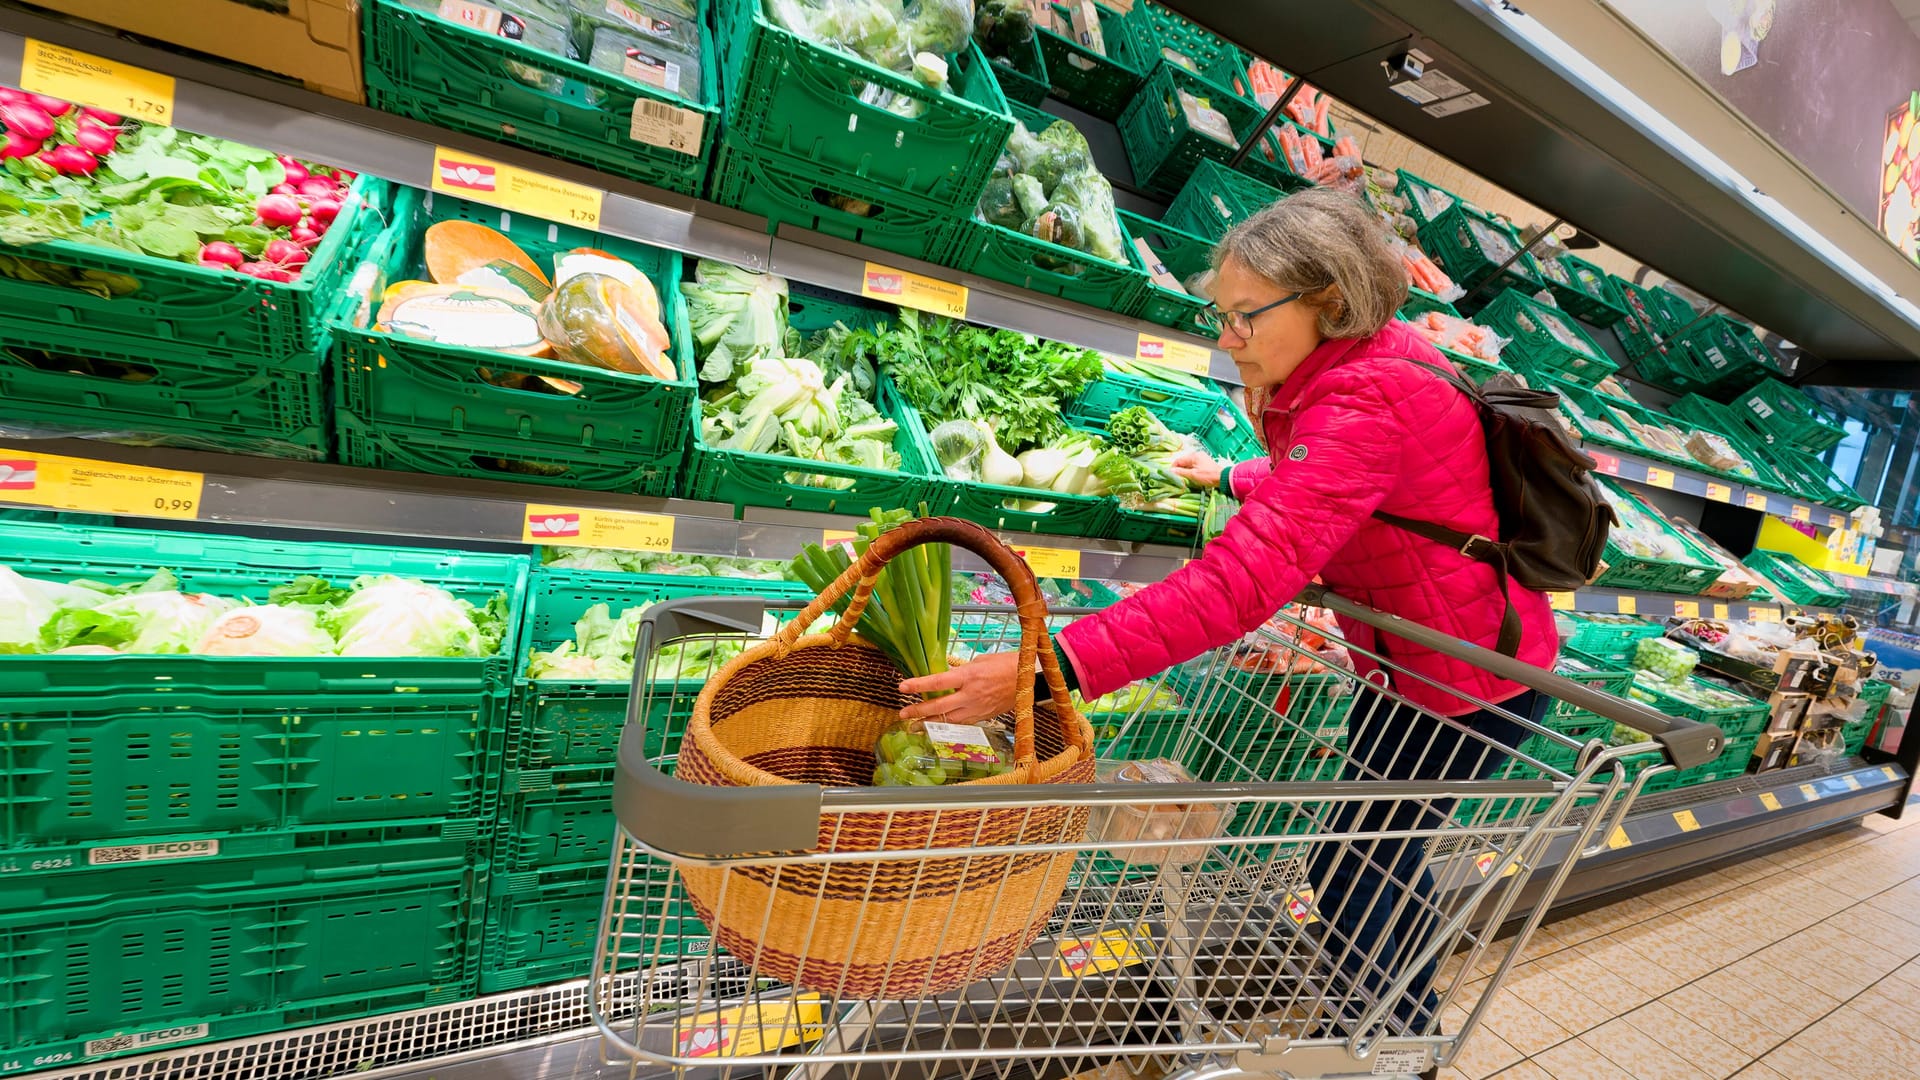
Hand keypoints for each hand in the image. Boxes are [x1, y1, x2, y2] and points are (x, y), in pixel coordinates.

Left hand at [900, 651, 1021, 724]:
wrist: (1031, 679)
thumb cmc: (1007, 664)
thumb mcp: (980, 661)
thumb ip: (962, 671)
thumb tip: (947, 675)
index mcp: (969, 676)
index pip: (938, 681)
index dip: (919, 685)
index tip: (902, 687)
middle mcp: (971, 695)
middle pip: (940, 706)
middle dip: (919, 711)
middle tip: (903, 714)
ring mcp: (978, 708)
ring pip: (949, 720)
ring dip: (930, 723)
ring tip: (915, 726)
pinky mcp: (984, 716)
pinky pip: (962, 724)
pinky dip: (948, 726)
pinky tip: (938, 728)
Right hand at [1170, 450, 1224, 489]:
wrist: (1223, 478)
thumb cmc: (1207, 476)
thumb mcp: (1193, 475)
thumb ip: (1181, 472)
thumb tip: (1171, 470)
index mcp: (1194, 456)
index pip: (1179, 460)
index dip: (1173, 467)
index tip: (1171, 475)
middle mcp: (1197, 455)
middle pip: (1184, 461)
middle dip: (1179, 469)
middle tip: (1177, 477)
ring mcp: (1202, 458)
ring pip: (1189, 463)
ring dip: (1185, 470)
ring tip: (1184, 478)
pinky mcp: (1205, 463)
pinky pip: (1194, 465)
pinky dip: (1191, 470)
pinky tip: (1191, 476)